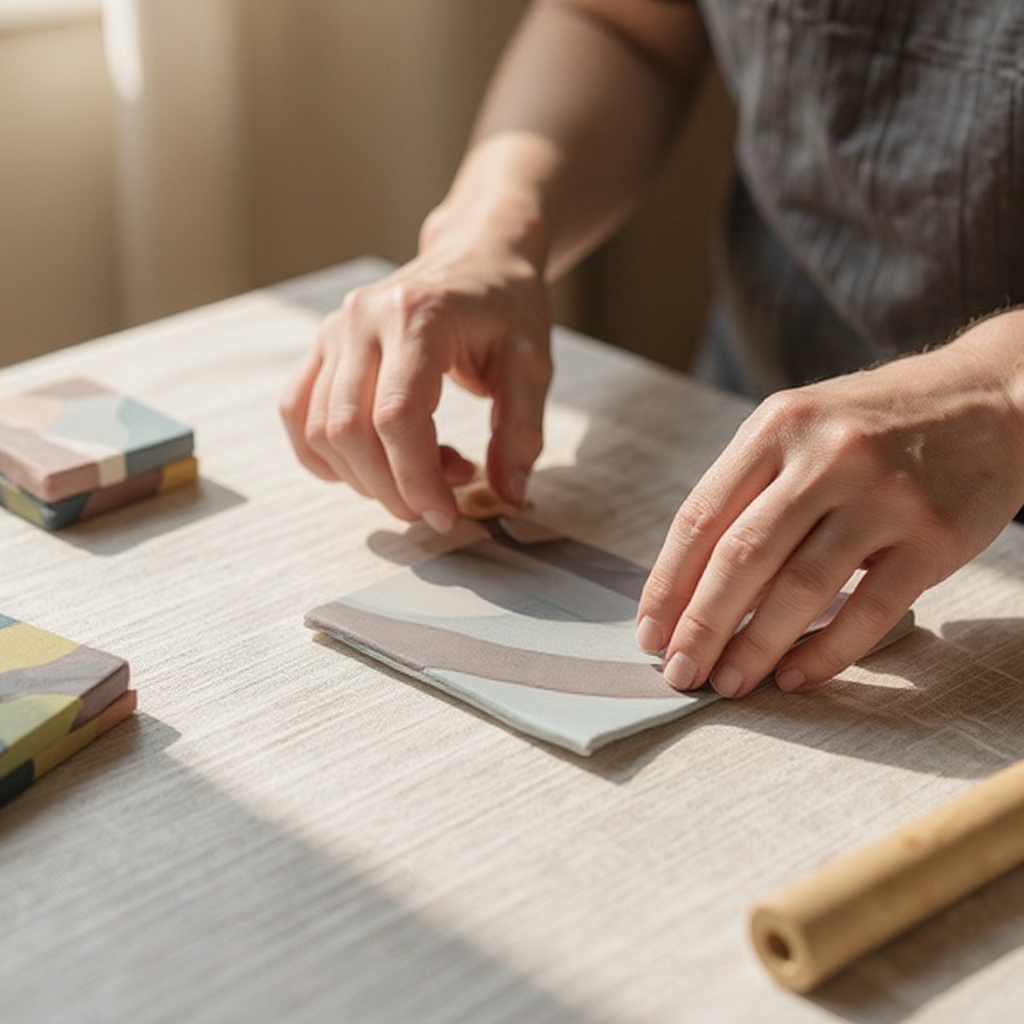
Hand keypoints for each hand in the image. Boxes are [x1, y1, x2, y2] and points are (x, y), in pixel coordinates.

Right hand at [280, 243, 552, 531]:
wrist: (477, 256)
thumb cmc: (506, 306)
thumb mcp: (533, 365)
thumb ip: (520, 433)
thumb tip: (506, 495)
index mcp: (418, 318)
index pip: (396, 417)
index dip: (417, 480)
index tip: (448, 515)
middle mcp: (362, 321)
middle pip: (350, 432)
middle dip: (391, 489)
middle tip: (437, 505)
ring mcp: (333, 332)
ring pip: (320, 431)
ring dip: (366, 477)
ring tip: (422, 470)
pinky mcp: (321, 348)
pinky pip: (297, 416)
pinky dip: (327, 457)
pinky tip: (374, 465)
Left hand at [636, 315, 1023, 697]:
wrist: (992, 398)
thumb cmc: (876, 423)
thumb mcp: (802, 431)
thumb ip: (751, 492)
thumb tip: (695, 585)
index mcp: (777, 426)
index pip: (701, 516)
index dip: (668, 582)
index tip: (650, 631)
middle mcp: (825, 455)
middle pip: (742, 557)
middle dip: (700, 625)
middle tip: (678, 671)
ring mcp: (881, 495)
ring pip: (800, 588)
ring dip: (754, 647)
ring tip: (727, 683)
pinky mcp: (932, 536)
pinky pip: (868, 610)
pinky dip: (826, 652)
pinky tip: (793, 675)